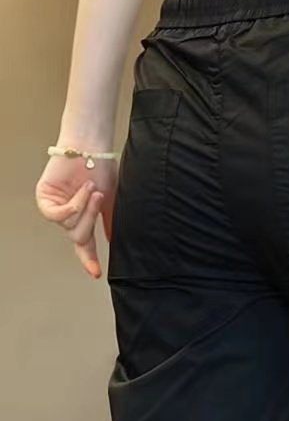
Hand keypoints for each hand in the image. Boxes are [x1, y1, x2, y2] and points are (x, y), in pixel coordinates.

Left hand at [35, 153, 117, 278]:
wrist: (91, 147)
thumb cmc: (102, 168)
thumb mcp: (111, 201)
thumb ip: (110, 223)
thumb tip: (112, 241)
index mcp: (85, 218)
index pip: (85, 245)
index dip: (90, 260)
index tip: (96, 273)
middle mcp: (70, 215)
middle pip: (79, 237)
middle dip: (91, 220)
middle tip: (100, 200)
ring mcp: (57, 207)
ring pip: (69, 226)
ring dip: (84, 209)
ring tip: (92, 189)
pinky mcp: (44, 197)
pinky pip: (56, 215)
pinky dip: (72, 206)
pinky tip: (81, 192)